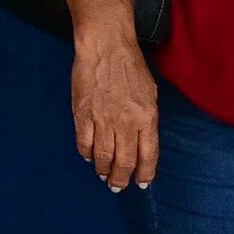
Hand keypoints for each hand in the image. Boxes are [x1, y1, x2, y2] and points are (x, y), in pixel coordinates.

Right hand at [73, 29, 160, 190]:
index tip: (142, 183)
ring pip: (103, 156)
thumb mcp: (150, 94)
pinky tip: (90, 157)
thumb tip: (141, 145)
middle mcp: (125, 122)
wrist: (106, 47)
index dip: (145, 174)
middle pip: (124, 162)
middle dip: (121, 179)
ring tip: (104, 176)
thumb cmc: (131, 67)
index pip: (148, 156)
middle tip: (118, 186)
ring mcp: (102, 119)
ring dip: (104, 171)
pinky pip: (84, 143)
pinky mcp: (82, 114)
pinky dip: (87, 154)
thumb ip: (147, 121)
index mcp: (146, 117)